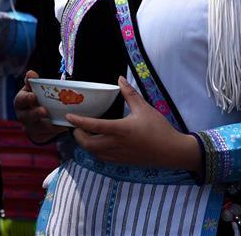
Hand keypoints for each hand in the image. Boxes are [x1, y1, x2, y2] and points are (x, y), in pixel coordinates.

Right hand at [14, 70, 67, 143]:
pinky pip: (49, 134)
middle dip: (36, 113)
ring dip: (49, 124)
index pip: (20, 100)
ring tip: (60, 120)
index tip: (33, 96)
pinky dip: (58, 129)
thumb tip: (30, 73)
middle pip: (27, 116)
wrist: (35, 118)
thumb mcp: (31, 90)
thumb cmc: (34, 99)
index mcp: (20, 103)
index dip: (26, 98)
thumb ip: (32, 82)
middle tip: (44, 111)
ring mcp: (31, 127)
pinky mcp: (40, 135)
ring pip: (39, 127)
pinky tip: (65, 125)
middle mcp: (23, 116)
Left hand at [67, 77, 200, 172]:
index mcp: (120, 130)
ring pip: (94, 153)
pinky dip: (95, 151)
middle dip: (78, 136)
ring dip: (86, 144)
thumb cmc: (158, 129)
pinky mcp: (122, 161)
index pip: (94, 126)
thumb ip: (129, 93)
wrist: (171, 152)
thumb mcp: (144, 108)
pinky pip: (102, 158)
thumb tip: (120, 79)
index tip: (68, 116)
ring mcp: (118, 155)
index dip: (79, 122)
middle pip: (88, 144)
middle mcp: (116, 144)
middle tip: (76, 126)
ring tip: (85, 133)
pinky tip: (99, 143)